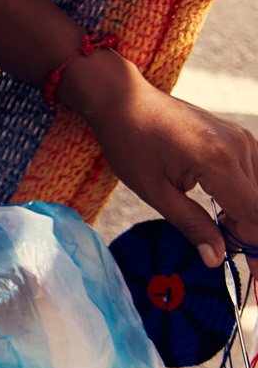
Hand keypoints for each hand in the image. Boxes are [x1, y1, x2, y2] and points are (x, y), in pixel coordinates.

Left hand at [70, 52, 257, 267]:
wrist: (122, 99)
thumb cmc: (129, 142)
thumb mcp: (153, 191)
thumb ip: (191, 224)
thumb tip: (217, 260)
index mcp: (219, 162)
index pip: (255, 216)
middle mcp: (239, 147)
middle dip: (252, 239)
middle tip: (242, 268)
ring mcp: (242, 139)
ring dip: (247, 220)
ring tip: (226, 239)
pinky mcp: (238, 137)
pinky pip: (252, 177)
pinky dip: (243, 200)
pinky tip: (223, 215)